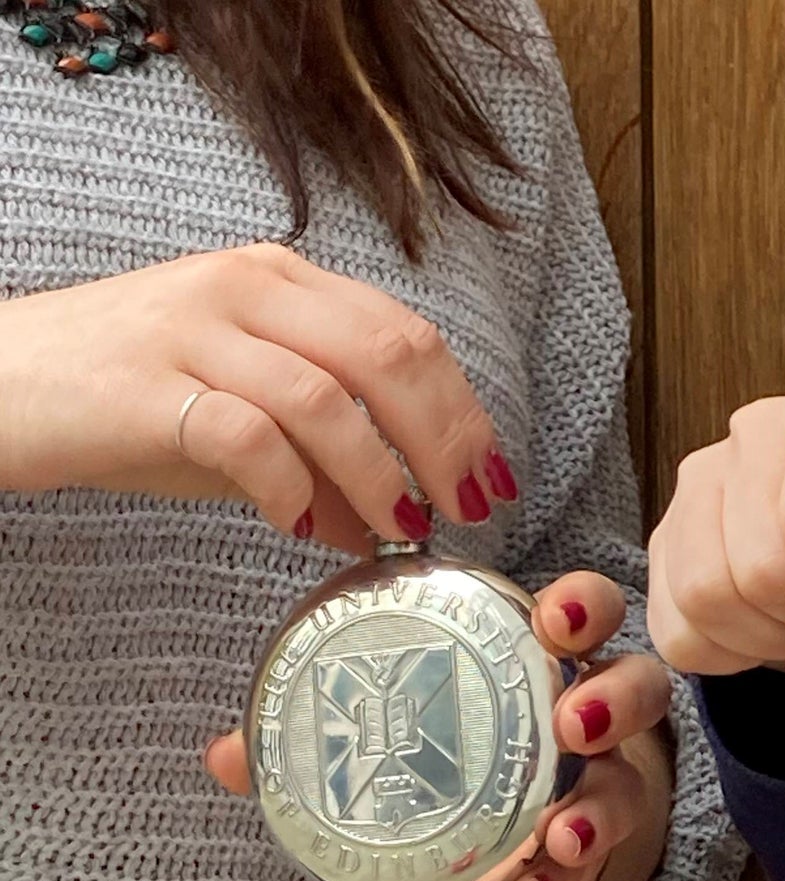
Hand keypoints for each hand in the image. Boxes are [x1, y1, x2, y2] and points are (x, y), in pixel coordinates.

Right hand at [0, 243, 518, 550]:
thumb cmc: (127, 399)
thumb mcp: (242, 420)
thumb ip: (322, 463)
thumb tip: (391, 526)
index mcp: (282, 282)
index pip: (405, 334)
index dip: (463, 409)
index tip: (494, 477)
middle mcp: (245, 289)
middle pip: (386, 355)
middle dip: (445, 440)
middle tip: (465, 507)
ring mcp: (192, 331)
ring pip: (326, 398)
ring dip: (378, 477)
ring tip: (398, 531)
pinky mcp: (144, 388)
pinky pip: (246, 436)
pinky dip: (290, 489)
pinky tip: (300, 528)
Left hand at [205, 572, 673, 880]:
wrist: (500, 834)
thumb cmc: (446, 757)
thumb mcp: (389, 735)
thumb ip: (313, 739)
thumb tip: (222, 755)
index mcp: (536, 660)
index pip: (585, 610)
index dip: (583, 604)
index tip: (552, 619)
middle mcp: (588, 714)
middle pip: (636, 686)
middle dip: (614, 699)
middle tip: (573, 723)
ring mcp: (605, 784)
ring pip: (634, 781)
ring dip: (604, 805)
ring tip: (564, 834)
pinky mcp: (597, 853)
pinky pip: (595, 869)